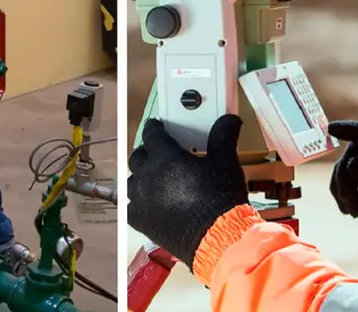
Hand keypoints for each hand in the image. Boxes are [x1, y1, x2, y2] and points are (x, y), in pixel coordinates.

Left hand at [128, 115, 248, 267]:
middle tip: (158, 154)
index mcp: (165, 156)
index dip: (154, 128)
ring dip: (139, 177)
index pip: (152, 134)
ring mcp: (141, 198)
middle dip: (147, 152)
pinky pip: (128, 207)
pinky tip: (142, 204)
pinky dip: (134, 203)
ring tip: (151, 178)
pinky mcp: (141, 220)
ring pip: (131, 181)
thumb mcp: (225, 161)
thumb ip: (223, 137)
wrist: (216, 236)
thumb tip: (229, 120)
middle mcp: (148, 175)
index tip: (156, 127)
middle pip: (138, 156)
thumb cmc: (219, 198)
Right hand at [328, 121, 357, 237]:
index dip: (351, 130)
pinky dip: (342, 194)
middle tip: (346, 198)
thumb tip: (351, 164)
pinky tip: (352, 212)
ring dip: (343, 189)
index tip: (331, 129)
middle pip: (354, 152)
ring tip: (354, 212)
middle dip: (345, 176)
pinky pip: (344, 178)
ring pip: (345, 166)